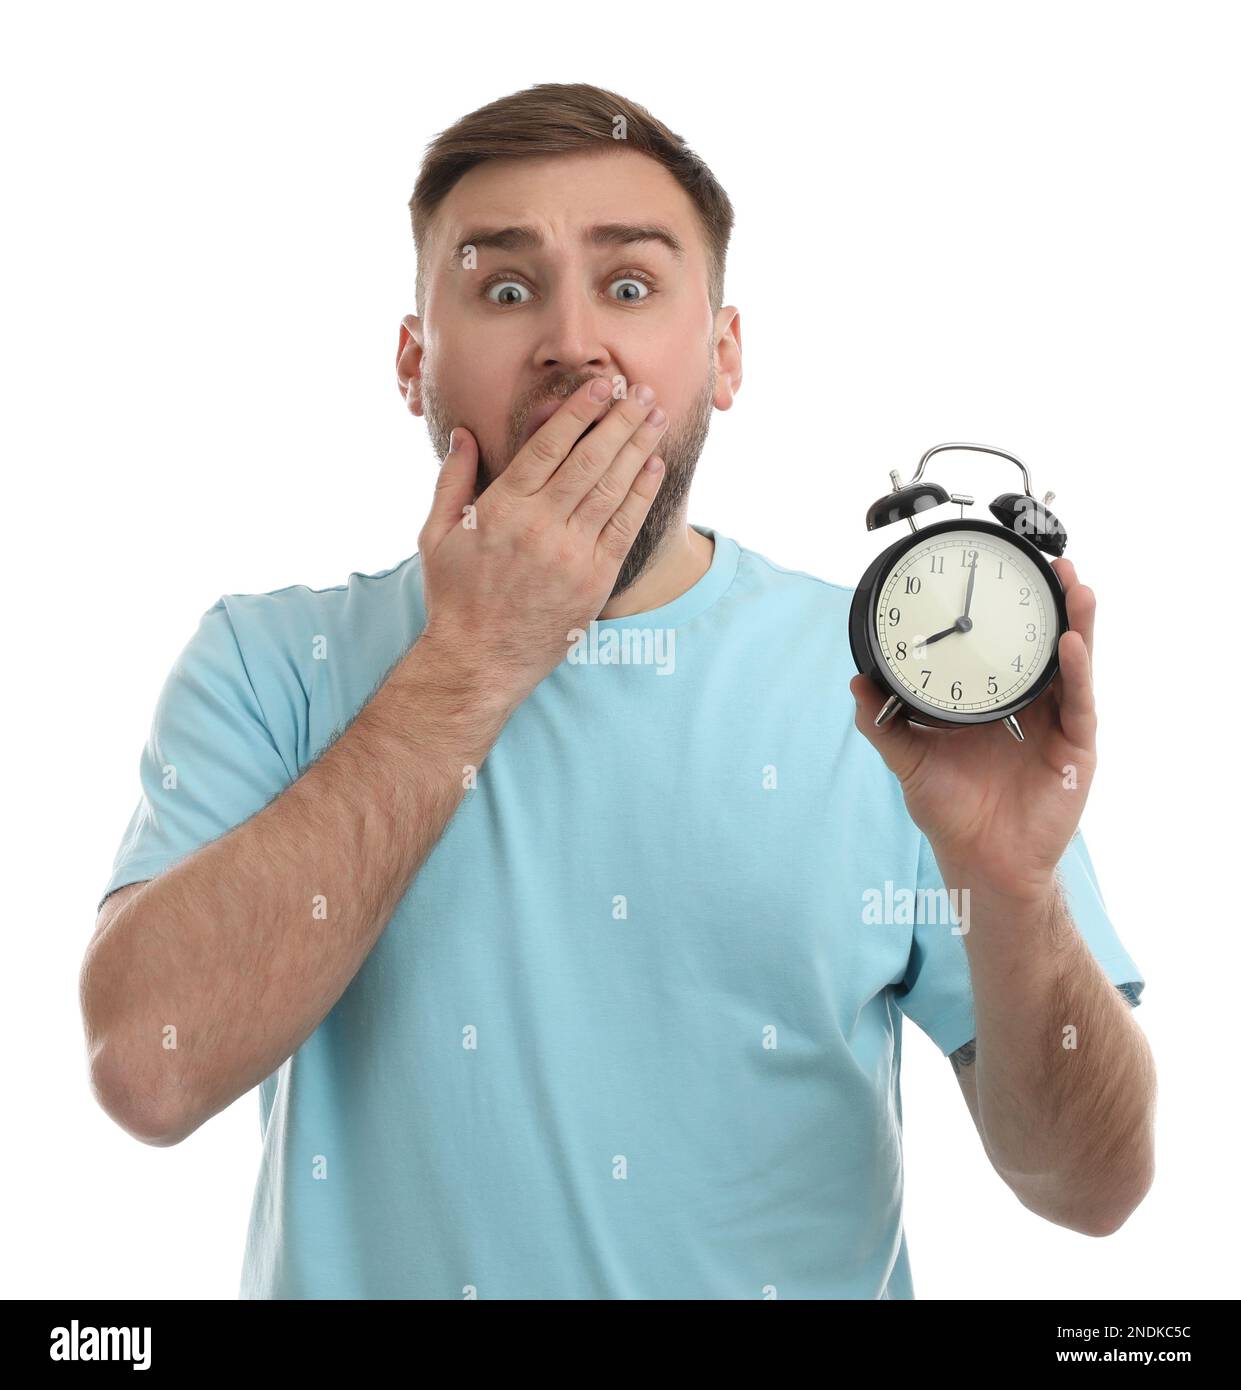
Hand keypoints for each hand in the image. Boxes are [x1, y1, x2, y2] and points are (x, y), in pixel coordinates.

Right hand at [416, 378, 668, 704]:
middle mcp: (541, 528)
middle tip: (641, 392)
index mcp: (502, 509)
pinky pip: (625, 527)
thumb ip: (453, 479)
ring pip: (613, 488)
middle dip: (619, 421)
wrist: (480, 661)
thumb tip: (464, 433)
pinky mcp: (595, 581)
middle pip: (590, 460)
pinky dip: (642, 493)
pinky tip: (654, 466)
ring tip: (656, 417)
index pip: (548, 447)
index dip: (578, 412)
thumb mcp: (436, 534)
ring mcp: (572, 555)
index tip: (600, 386)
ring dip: (639, 448)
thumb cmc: (454, 596)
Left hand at [850, 557, 1096, 904]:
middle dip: (1053, 604)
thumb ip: (883, 724)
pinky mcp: (1074, 748)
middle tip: (1052, 562)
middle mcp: (1029, 707)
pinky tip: (1070, 643)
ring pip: (1071, 664)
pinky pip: (1078, 703)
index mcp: (992, 703)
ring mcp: (1055, 725)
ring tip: (1074, 585)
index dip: (1009, 613)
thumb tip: (855, 685)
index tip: (1003, 573)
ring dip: (1076, 623)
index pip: (1005, 647)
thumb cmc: (951, 811)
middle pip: (1045, 645)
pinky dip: (1075, 672)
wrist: (980, 861)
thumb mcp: (910, 760)